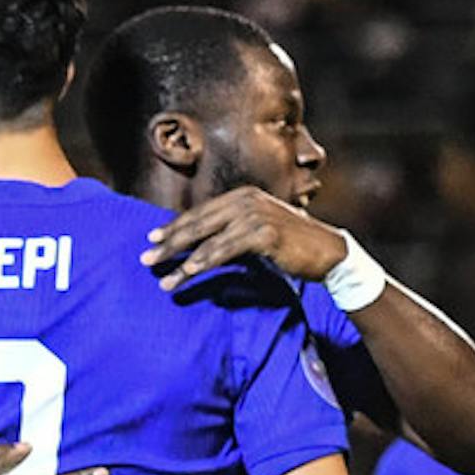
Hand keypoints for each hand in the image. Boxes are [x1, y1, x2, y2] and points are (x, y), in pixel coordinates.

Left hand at [141, 186, 349, 290]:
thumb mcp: (258, 232)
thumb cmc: (292, 246)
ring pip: (208, 239)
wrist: (328, 252)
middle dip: (169, 243)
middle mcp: (246, 200)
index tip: (152, 240)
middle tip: (146, 259)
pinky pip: (226, 250)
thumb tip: (204, 244)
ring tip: (164, 278)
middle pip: (197, 223)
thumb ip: (233, 232)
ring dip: (182, 261)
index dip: (175, 227)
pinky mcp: (263, 233)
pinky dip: (205, 262)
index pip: (200, 213)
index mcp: (242, 196)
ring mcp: (255, 214)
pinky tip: (189, 272)